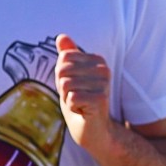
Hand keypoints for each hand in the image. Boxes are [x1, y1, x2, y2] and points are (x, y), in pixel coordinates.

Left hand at [55, 33, 114, 150]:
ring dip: (68, 98)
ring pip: (66, 84)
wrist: (92, 129)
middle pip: (63, 70)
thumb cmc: (80, 101)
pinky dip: (72, 107)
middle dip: (63, 87)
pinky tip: (83, 111)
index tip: (74, 86)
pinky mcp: (100, 99)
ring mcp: (104, 84)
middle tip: (76, 97)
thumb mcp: (70, 76)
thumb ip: (67, 56)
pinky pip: (71, 97)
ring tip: (80, 104)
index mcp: (98, 60)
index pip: (64, 58)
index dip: (62, 75)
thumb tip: (61, 36)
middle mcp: (104, 69)